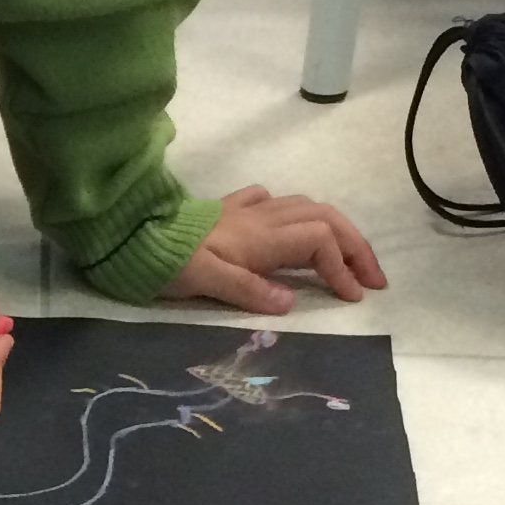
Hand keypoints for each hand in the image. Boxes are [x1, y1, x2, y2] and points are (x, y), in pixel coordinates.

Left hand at [164, 186, 383, 314]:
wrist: (131, 234)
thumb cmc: (167, 262)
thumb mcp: (206, 281)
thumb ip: (248, 290)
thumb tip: (289, 303)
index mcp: (261, 237)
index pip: (320, 242)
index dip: (342, 267)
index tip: (352, 297)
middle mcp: (262, 218)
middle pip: (325, 218)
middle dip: (355, 246)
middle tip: (373, 279)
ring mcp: (245, 211)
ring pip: (305, 206)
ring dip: (334, 229)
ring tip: (346, 258)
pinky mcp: (227, 210)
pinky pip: (269, 201)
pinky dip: (292, 213)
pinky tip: (289, 228)